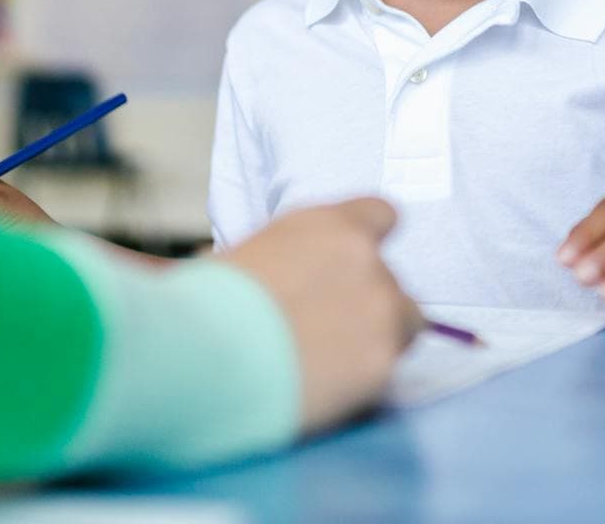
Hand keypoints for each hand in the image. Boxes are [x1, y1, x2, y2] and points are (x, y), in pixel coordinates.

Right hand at [218, 197, 422, 433]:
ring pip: (405, 326)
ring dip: (377, 339)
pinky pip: (387, 370)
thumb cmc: (203, 303)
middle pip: (394, 282)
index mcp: (331, 226)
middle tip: (328, 332)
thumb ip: (286, 261)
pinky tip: (326, 390)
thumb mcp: (246, 258)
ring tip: (330, 364)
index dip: (367, 246)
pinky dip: (364, 380)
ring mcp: (381, 312)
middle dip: (369, 304)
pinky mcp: (382, 364)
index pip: (382, 215)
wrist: (199, 354)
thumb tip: (276, 279)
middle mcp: (366, 262)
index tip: (352, 268)